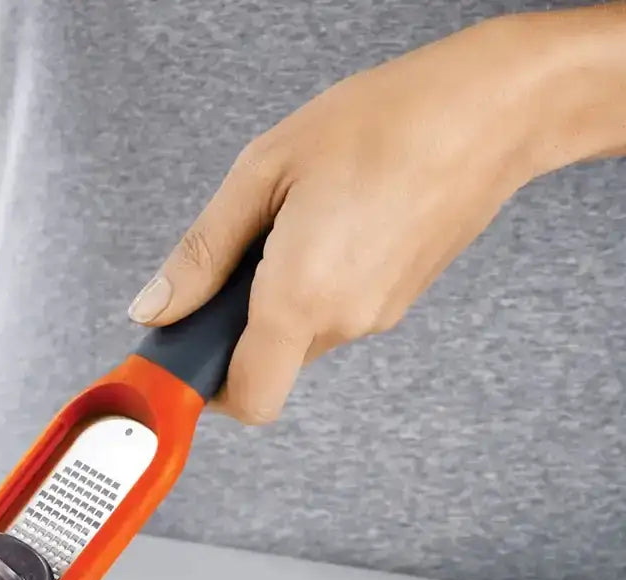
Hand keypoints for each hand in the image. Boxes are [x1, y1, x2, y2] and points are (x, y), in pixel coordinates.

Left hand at [129, 12, 616, 422]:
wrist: (494, 110)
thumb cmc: (383, 122)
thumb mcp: (263, 171)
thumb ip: (203, 253)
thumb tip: (155, 308)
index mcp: (301, 296)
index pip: (248, 399)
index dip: (208, 386)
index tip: (187, 349)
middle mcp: (343, 322)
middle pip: (267, 367)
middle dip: (237, 328)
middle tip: (238, 258)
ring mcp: (377, 318)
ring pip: (299, 339)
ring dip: (278, 301)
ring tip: (293, 224)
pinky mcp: (397, 304)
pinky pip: (334, 314)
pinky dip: (314, 288)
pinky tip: (328, 226)